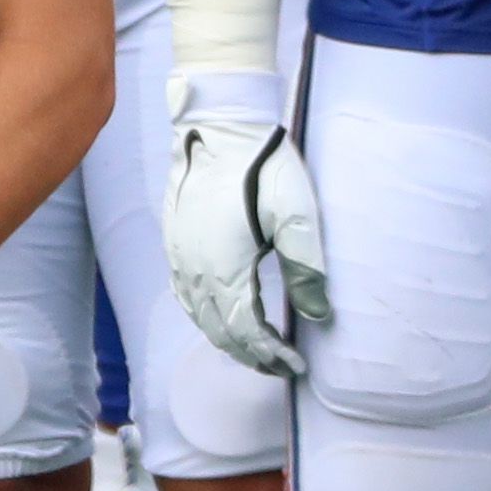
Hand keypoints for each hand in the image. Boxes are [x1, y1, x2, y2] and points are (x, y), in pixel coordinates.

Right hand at [166, 76, 328, 378]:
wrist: (219, 123)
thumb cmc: (263, 166)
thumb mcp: (297, 216)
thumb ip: (307, 270)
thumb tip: (317, 315)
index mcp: (226, 270)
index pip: (247, 332)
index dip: (271, 355)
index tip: (296, 366)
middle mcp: (195, 270)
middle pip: (220, 331)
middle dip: (250, 354)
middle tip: (278, 366)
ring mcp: (179, 256)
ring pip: (199, 316)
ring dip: (225, 338)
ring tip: (252, 349)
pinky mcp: (173, 240)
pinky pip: (183, 294)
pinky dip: (202, 316)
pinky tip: (216, 315)